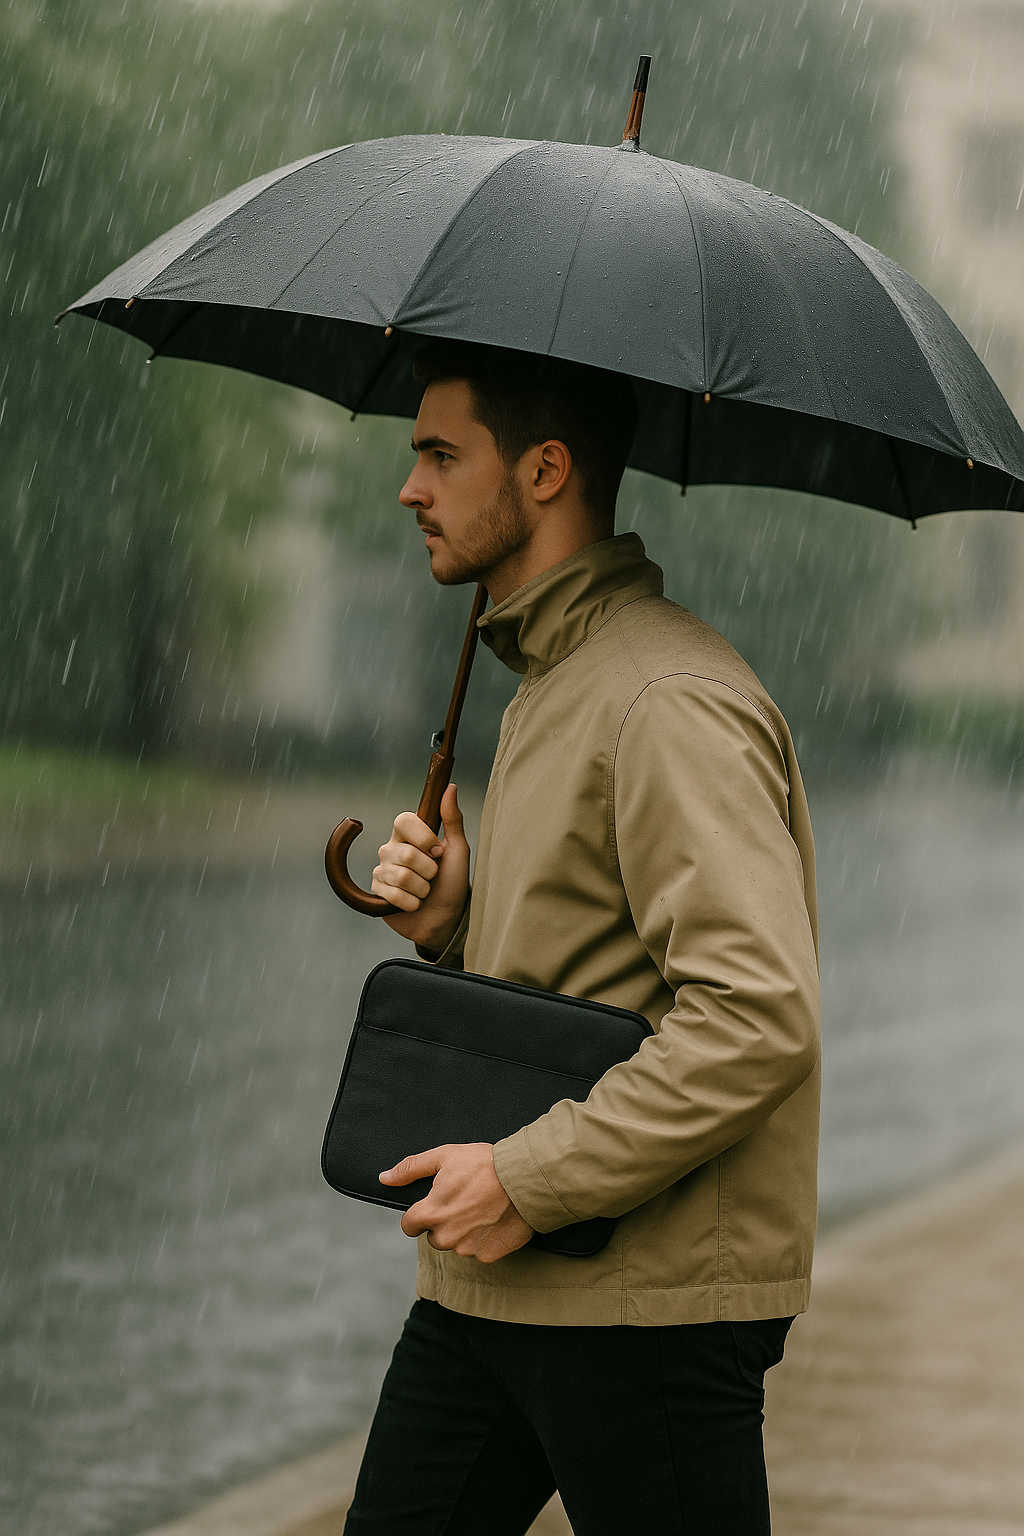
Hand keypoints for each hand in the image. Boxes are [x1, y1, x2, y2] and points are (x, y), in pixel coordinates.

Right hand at [373, 783, 470, 951]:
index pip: (404, 820)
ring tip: (425, 892)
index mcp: (410, 834)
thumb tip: (451, 786)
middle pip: (406, 853)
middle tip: (434, 877)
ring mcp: (382, 870)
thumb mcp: (458, 849)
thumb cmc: (454, 882)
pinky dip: (411, 902)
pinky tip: (414, 903)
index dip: (423, 837)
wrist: (446, 919)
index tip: (438, 851)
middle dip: (428, 870)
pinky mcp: (377, 891)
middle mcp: (392, 848)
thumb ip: (452, 818)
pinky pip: (392, 894)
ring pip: (400, 876)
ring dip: (422, 889)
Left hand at [380, 1143, 533, 1263]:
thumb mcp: (444, 1156)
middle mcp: (445, 1236)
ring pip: (455, 1244)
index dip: (419, 1213)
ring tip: (481, 1208)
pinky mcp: (487, 1256)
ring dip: (463, 1231)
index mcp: (430, 1213)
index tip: (433, 1204)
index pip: (409, 1225)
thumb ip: (411, 1168)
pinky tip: (493, 1220)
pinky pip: (478, 1251)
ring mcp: (466, 1249)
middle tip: (463, 1201)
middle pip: (433, 1236)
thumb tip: (385, 1178)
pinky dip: (483, 1239)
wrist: (524, 1180)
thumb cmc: (484, 1165)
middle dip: (443, 1222)